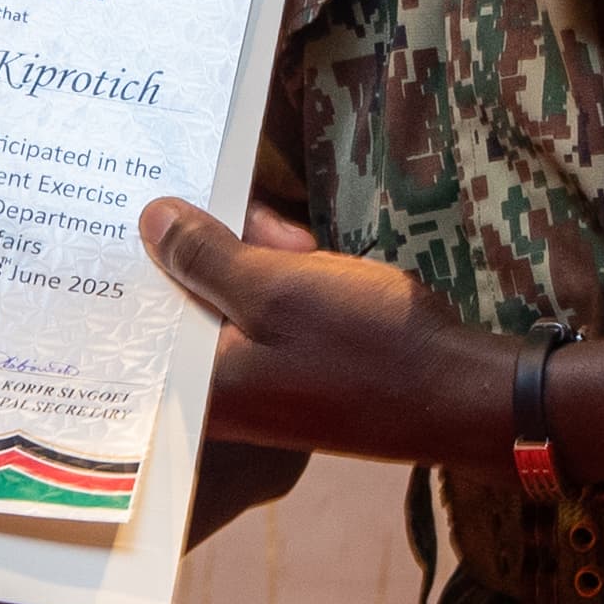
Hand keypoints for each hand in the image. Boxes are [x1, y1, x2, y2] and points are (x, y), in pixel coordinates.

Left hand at [138, 194, 501, 462]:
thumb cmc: (369, 349)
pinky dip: (289, 286)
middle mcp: (221, 397)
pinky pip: (267, 317)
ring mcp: (260, 387)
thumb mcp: (277, 288)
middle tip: (283, 232)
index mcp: (201, 390)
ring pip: (232, 300)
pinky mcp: (295, 375)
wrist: (463, 395)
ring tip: (308, 245)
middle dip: (228, 251)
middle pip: (189, 300)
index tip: (158, 205)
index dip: (150, 255)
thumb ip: (204, 256)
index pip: (141, 317)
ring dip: (266, 262)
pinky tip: (320, 264)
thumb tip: (149, 220)